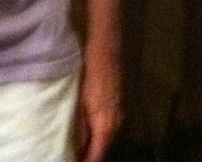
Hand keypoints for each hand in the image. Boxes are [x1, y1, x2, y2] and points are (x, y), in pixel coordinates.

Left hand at [77, 46, 121, 161]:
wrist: (110, 50)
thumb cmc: (92, 74)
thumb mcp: (81, 103)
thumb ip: (80, 129)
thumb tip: (77, 148)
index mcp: (106, 128)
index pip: (96, 159)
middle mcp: (119, 127)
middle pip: (105, 151)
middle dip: (92, 156)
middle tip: (75, 155)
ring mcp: (124, 116)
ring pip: (109, 140)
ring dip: (98, 145)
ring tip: (81, 146)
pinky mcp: (125, 107)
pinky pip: (113, 128)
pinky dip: (103, 133)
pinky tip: (93, 128)